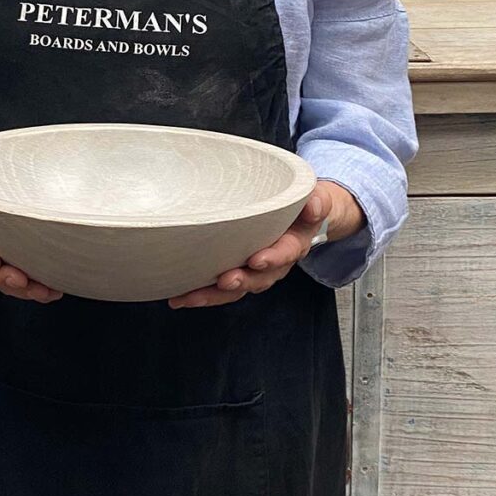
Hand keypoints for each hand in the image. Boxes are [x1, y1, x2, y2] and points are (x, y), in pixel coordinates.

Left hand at [167, 180, 363, 308]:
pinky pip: (220, 289)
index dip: (273, 258)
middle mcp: (275, 263)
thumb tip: (314, 205)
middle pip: (259, 278)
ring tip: (190, 297)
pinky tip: (179, 297)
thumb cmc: (302, 207)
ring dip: (213, 295)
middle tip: (224, 281)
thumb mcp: (315, 199)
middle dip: (241, 281)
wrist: (302, 219)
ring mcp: (255, 272)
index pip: (286, 252)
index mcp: (294, 244)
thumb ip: (317, 202)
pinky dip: (200, 294)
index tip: (256, 260)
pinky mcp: (237, 272)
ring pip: (236, 289)